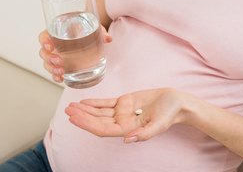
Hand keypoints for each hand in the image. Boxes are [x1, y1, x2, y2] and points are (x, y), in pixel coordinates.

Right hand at [38, 25, 111, 82]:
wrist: (89, 34)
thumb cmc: (87, 28)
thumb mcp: (93, 27)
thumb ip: (100, 31)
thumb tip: (108, 39)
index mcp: (57, 32)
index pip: (44, 36)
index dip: (44, 41)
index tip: (50, 46)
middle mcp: (54, 45)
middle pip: (43, 52)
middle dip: (49, 58)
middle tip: (59, 61)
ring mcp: (56, 55)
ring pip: (47, 63)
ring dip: (51, 69)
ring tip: (61, 71)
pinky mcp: (61, 65)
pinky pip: (54, 72)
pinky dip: (56, 76)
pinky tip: (61, 79)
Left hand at [65, 88, 188, 142]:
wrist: (175, 102)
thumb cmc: (169, 113)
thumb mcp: (160, 125)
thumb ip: (145, 134)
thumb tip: (127, 140)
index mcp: (128, 129)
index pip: (103, 129)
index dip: (87, 124)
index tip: (74, 118)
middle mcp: (122, 122)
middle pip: (97, 121)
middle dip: (82, 117)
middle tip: (67, 111)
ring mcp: (122, 112)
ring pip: (99, 112)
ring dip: (85, 110)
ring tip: (71, 107)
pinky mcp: (124, 102)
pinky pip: (106, 103)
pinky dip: (94, 103)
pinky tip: (84, 102)